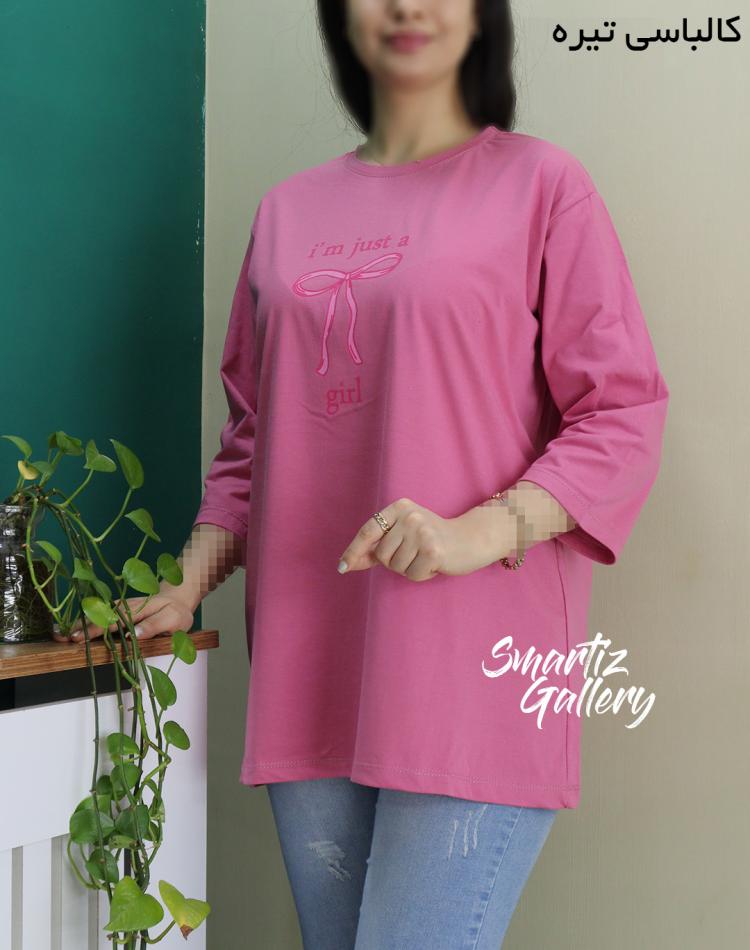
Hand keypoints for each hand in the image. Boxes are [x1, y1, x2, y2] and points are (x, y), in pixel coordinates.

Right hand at [52, 588, 196, 643]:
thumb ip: (155, 625)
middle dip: (80, 628)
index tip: (79, 639)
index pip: (112, 621)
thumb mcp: (173, 619)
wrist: (177, 597)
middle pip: (99, 618)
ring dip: (79, 625)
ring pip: (96, 615)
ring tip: (60, 635)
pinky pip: (99, 615)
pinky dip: (85, 621)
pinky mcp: (118, 610)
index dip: (95, 630)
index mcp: (136, 610)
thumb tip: (134, 634)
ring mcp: (119, 607)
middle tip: (62, 639)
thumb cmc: (176, 612)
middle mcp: (124, 607)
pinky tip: (71, 630)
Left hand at [337, 497, 516, 580]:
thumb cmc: (431, 540)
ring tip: (424, 557)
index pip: (369, 531)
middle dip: (394, 562)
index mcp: (399, 507)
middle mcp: (409, 516)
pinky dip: (422, 575)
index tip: (343, 567)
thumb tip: (346, 564)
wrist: (469, 540)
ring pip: (396, 566)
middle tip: (414, 554)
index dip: (354, 551)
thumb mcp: (402, 536)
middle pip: (382, 554)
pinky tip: (434, 563)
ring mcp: (422, 531)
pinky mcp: (433, 550)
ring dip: (409, 569)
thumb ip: (375, 548)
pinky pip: (412, 575)